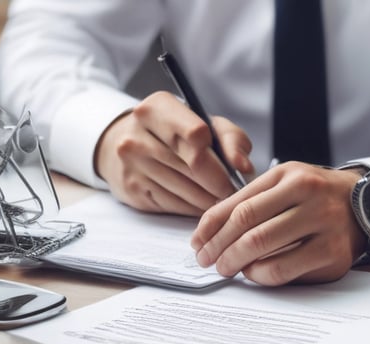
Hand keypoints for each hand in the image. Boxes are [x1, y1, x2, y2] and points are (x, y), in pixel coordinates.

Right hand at [95, 91, 252, 215]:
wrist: (125, 143)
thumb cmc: (176, 132)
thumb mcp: (207, 124)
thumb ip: (231, 140)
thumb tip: (244, 167)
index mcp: (157, 108)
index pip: (195, 135)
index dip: (219, 159)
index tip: (232, 171)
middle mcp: (138, 135)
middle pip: (193, 167)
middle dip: (220, 184)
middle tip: (233, 191)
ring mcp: (132, 164)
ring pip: (185, 191)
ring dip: (209, 200)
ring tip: (219, 197)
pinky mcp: (132, 190)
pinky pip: (173, 205)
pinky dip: (192, 208)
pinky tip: (199, 202)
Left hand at [191, 162, 366, 285]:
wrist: (367, 204)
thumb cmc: (314, 196)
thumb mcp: (283, 184)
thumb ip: (248, 201)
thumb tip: (207, 232)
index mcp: (289, 175)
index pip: (238, 204)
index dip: (211, 227)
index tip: (197, 242)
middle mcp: (309, 195)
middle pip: (248, 227)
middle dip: (219, 248)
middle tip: (208, 260)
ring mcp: (324, 224)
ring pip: (263, 250)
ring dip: (236, 263)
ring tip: (227, 267)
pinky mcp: (332, 253)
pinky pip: (284, 269)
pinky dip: (260, 274)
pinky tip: (254, 272)